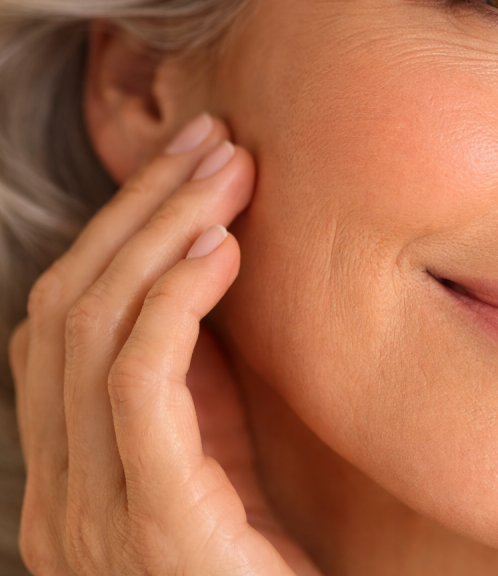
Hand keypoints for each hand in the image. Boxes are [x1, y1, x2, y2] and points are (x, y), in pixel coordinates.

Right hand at [8, 114, 320, 575]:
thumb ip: (196, 383)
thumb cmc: (267, 563)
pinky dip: (169, 301)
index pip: (60, 321)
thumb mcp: (223, 457)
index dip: (117, 231)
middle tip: (207, 140)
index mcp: (71, 470)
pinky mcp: (144, 521)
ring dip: (157, 234)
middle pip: (64, 307)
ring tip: (223, 170)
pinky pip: (134, 382)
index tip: (187, 165)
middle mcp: (56, 488)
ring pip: (88, 329)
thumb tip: (209, 265)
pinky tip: (219, 248)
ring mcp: (85, 512)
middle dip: (136, 210)